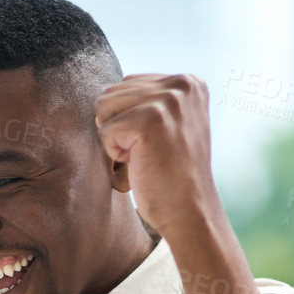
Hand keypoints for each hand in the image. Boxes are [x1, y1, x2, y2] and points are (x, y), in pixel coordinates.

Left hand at [94, 74, 223, 244]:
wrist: (189, 212)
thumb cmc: (170, 174)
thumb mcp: (168, 124)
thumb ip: (147, 99)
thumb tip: (104, 89)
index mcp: (189, 81)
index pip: (126, 84)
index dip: (127, 120)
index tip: (156, 142)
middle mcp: (183, 84)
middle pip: (111, 93)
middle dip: (119, 128)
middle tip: (148, 154)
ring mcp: (169, 99)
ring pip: (103, 108)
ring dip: (115, 140)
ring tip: (144, 157)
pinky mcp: (151, 120)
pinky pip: (104, 130)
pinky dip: (115, 154)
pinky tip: (141, 165)